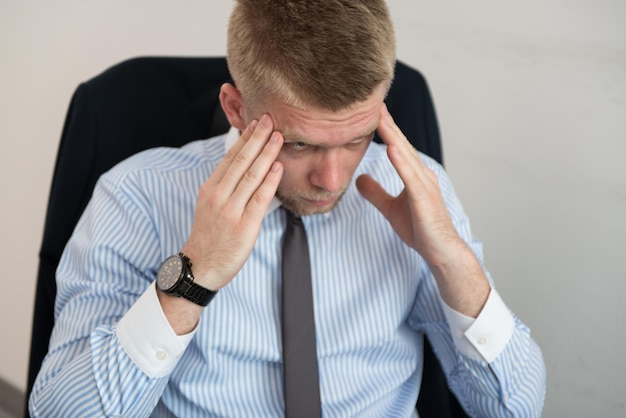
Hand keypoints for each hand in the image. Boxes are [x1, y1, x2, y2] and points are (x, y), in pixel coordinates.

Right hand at [181, 114, 283, 290]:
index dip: (245, 138)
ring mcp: (231, 211)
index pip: (230, 157)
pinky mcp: (244, 226)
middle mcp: (219, 196)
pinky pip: (259, 199)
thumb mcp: (211, 206)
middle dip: (257, 138)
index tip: (256, 122)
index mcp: (210, 189)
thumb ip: (226, 187)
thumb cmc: (209, 237)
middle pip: (240, 161)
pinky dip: (270, 181)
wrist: (200, 267)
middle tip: (270, 119)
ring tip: (278, 137)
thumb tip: (244, 166)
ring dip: (266, 154)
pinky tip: (278, 167)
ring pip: (251, 176)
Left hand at [356, 105, 461, 267]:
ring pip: (406, 155)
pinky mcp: (424, 199)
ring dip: (393, 135)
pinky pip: (411, 178)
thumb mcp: (390, 208)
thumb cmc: (421, 230)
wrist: (440, 252)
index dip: (384, 128)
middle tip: (374, 101)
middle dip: (388, 123)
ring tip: (379, 116)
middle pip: (401, 144)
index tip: (370, 110)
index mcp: (414, 175)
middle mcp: (421, 175)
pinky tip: (391, 148)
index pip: (397, 146)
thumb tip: (359, 179)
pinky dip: (401, 162)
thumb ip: (376, 193)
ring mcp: (425, 185)